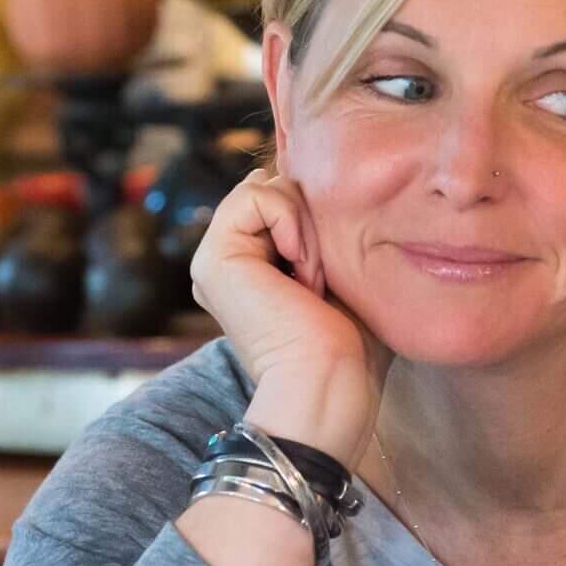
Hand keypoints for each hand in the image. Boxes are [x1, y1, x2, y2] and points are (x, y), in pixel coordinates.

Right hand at [186, 169, 387, 465]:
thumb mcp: (344, 270)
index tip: (334, 274)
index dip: (319, 214)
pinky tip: (301, 272)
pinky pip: (255, 195)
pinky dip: (291, 224)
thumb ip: (323, 227)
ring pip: (265, 186)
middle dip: (313, 217)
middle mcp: (231, 261)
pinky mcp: (213, 259)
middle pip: (274, 185)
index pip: (284, 197)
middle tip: (324, 280)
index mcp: (255, 266)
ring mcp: (216, 259)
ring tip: (313, 280)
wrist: (332, 383)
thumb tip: (320, 182)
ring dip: (306, 226)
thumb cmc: (353, 344)